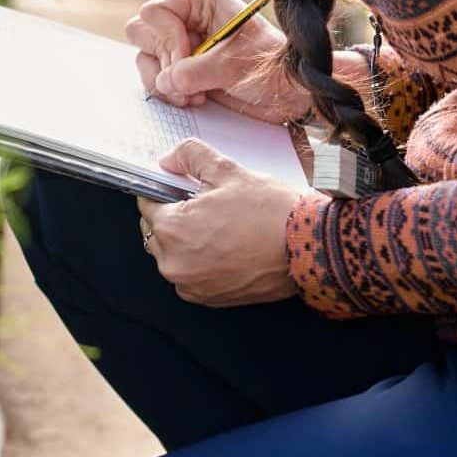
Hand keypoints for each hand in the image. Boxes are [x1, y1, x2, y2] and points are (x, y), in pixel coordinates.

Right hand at [124, 0, 307, 124]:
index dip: (166, 39)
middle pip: (140, 33)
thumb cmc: (271, 68)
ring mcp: (180, 45)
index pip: (154, 12)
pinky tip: (195, 99)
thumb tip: (165, 82)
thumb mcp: (236, 65)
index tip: (187, 60)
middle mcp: (185, 19)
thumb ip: (197, 71)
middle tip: (188, 81)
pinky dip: (169, 93)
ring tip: (195, 95)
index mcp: (200, 1)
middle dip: (163, 62)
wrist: (286, 94)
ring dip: (165, 83)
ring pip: (144, 59)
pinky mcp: (180, 70)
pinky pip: (154, 79)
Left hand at [137, 139, 310, 306]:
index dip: (163, 192)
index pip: (146, 204)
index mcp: (171, 230)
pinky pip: (191, 275)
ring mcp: (191, 285)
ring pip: (173, 256)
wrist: (310, 247)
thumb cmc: (270, 210)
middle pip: (155, 232)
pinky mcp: (211, 299)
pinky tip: (227, 246)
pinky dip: (200, 262)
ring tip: (220, 226)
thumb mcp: (227, 171)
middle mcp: (174, 263)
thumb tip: (168, 159)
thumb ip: (190, 157)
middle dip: (173, 217)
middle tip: (204, 205)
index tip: (179, 188)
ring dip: (185, 241)